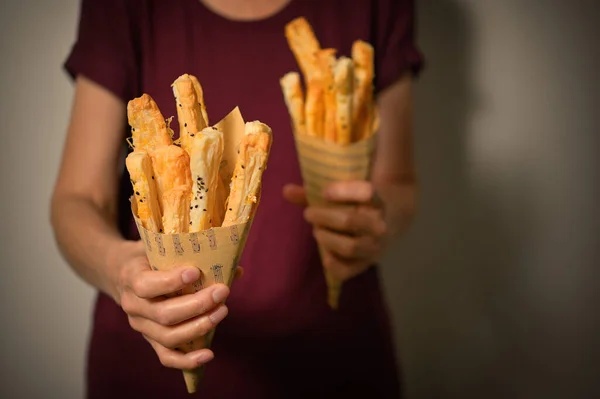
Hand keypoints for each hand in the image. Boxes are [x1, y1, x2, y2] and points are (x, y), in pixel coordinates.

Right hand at [107, 240, 236, 369]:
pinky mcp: (151, 341)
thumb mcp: (161, 248)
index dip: (171, 281)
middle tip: (222, 292)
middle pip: (164, 314)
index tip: (195, 272)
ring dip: (199, 327)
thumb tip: (235, 269)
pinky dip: (188, 360)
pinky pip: (167, 357)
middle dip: (197, 305)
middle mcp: (133, 306)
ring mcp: (141, 327)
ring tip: (222, 311)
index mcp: (131, 278)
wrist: (123, 274)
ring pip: (168, 337)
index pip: (146, 285)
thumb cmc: (150, 257)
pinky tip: (209, 354)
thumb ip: (191, 253)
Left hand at [283, 181, 387, 281]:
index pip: (367, 192)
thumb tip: (287, 191)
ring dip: (327, 239)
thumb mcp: (344, 196)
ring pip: (349, 247)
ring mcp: (374, 247)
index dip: (344, 191)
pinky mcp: (365, 265)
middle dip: (323, 217)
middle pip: (349, 220)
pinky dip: (332, 264)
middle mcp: (379, 225)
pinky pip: (346, 270)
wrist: (387, 228)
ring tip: (317, 231)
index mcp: (377, 202)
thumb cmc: (357, 207)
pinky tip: (325, 254)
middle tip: (309, 213)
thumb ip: (314, 193)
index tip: (324, 192)